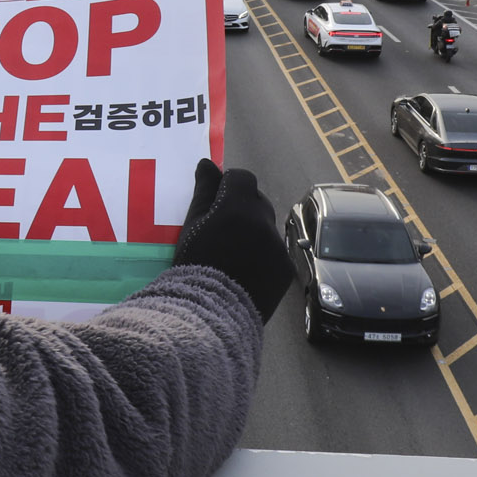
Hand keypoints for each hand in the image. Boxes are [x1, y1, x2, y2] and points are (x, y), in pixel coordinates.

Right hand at [172, 159, 293, 320]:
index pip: (242, 177)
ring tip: (232, 253)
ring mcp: (278, 246)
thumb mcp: (191, 226)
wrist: (211, 312)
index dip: (229, 184)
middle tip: (222, 227)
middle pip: (257, 200)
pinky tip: (244, 270)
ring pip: (266, 228)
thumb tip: (208, 163)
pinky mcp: (286, 267)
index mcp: (238, 207)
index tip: (216, 198)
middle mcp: (264, 222)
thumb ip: (203, 192)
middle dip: (242, 207)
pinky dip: (262, 255)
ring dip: (253, 232)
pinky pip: (275, 252)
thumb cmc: (194, 264)